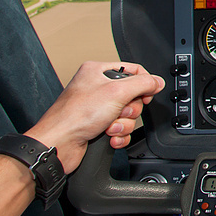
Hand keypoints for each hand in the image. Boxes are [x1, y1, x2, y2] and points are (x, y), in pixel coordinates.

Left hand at [25, 61, 164, 173]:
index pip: (133, 70)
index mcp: (97, 71)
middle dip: (129, 109)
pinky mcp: (97, 125)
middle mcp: (96, 88)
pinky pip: (120, 129)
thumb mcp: (117, 92)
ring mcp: (96, 108)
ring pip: (127, 114)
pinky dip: (118, 135)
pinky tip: (109, 136)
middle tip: (118, 111)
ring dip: (122, 124)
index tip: (146, 94)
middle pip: (132, 95)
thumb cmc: (74, 116)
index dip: (143, 83)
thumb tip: (157, 81)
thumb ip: (142, 84)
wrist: (58, 144)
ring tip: (109, 126)